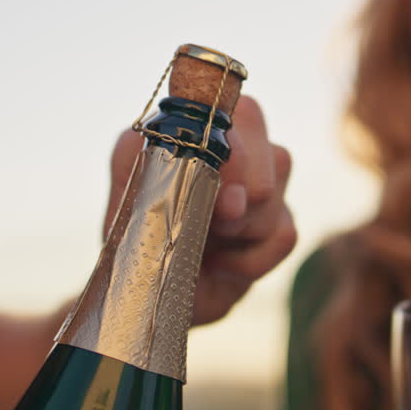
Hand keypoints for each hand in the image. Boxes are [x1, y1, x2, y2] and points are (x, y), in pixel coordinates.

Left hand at [107, 95, 295, 324]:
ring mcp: (263, 185)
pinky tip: (227, 265)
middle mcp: (238, 148)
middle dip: (245, 196)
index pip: (238, 112)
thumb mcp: (125, 199)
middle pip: (273, 152)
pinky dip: (252, 260)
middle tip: (215, 223)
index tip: (220, 192)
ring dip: (244, 230)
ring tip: (211, 247)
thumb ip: (136, 161)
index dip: (236, 150)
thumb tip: (188, 160)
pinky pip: (285, 233)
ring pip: (278, 192)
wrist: (153, 298)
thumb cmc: (139, 242)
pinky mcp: (279, 223)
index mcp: (200, 132)